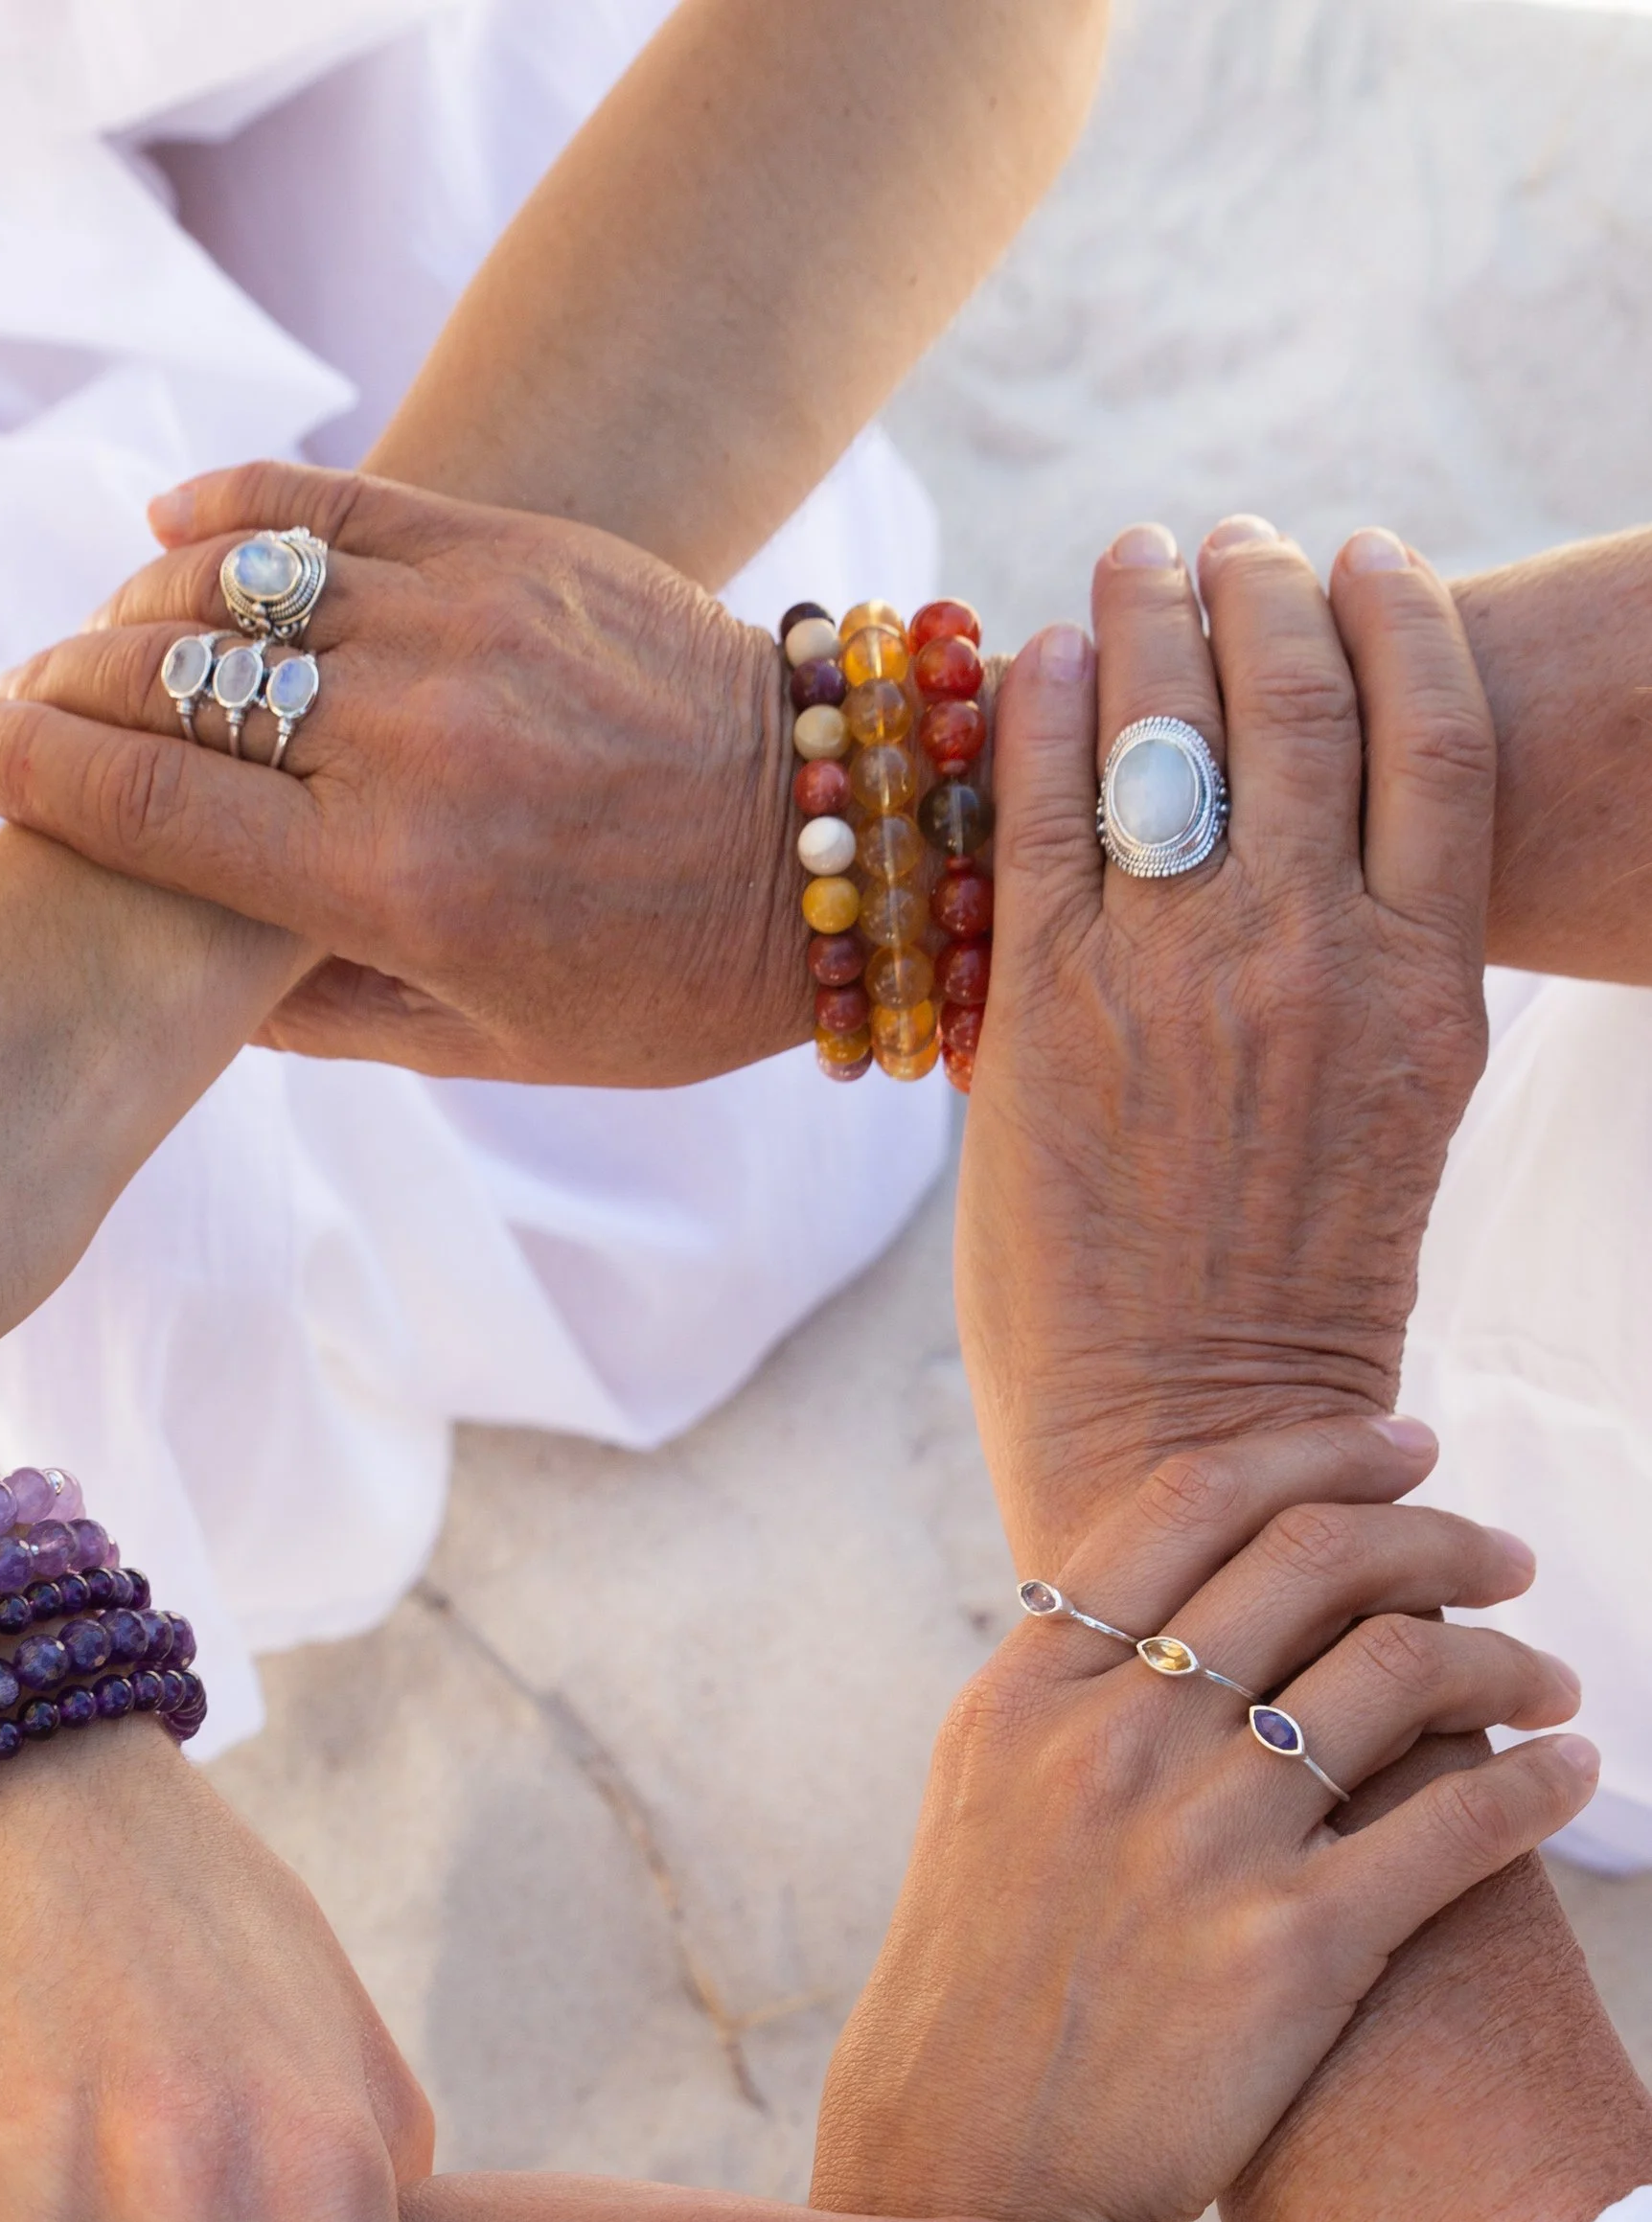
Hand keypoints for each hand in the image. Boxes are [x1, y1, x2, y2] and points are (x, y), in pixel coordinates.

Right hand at [0, 461, 810, 1088]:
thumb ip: (309, 1011)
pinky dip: (230, 508)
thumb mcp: (478, 1045)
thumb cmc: (653, 980)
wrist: (833, 841)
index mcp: (389, 882)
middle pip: (167, 681)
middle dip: (61, 689)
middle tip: (15, 704)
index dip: (27, 772)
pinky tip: (173, 528)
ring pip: (232, 581)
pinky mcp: (507, 546)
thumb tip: (167, 986)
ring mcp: (460, 624)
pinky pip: (326, 501)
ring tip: (104, 641)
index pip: (146, 806)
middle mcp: (411, 741)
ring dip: (138, 606)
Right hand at [815, 1417, 1596, 2221]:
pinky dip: (1540, 1780)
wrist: (972, 2175)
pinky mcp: (1291, 1954)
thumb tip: (1193, 1604)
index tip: (1405, 1446)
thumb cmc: (983, 1992)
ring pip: (1406, 1673)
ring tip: (1546, 1677)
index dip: (1321, 1450)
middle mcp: (1112, 1745)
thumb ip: (1073, 1693)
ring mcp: (1201, 1845)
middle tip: (1499, 1557)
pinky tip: (1569, 1773)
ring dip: (1508, 1655)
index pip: (1193, 1503)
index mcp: (1030, 1694)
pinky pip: (1460, 1825)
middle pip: (1316, 1562)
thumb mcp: (981, 1802)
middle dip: (1440, 1534)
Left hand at [958, 518, 1497, 1548]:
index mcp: (1425, 979)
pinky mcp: (1043, 1011)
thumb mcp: (1398, 1105)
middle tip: (1225, 544)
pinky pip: (1032, 812)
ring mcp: (1174, 974)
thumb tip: (1317, 841)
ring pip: (1166, 722)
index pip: (1432, 726)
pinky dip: (1032, 708)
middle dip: (1260, 584)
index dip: (1393, 612)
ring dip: (1149, 610)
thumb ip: (1374, 963)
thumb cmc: (1299, 1288)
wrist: (1195, 1438)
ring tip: (1134, 561)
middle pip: (1297, 692)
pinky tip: (1029, 658)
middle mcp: (1312, 952)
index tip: (1356, 553)